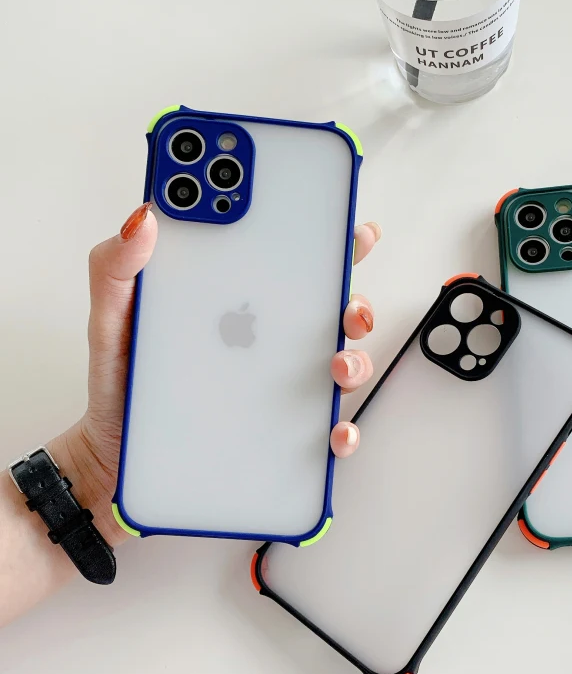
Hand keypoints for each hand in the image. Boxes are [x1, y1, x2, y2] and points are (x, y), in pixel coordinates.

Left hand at [52, 204, 380, 545]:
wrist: (115, 456)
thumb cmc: (122, 383)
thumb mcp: (113, 320)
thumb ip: (118, 268)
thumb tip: (143, 218)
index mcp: (237, 304)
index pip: (291, 265)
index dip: (328, 241)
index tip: (351, 228)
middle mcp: (269, 343)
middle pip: (332, 314)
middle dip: (356, 303)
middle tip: (348, 307)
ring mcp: (282, 388)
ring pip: (342, 367)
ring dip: (354, 363)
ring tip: (336, 366)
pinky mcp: (283, 433)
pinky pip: (325, 432)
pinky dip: (342, 431)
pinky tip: (333, 432)